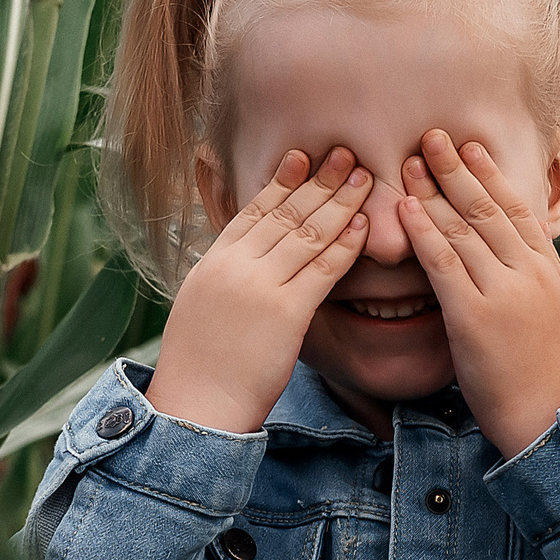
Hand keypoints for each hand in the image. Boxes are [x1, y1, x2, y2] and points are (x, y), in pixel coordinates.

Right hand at [146, 148, 373, 432]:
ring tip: (364, 177)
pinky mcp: (285, 313)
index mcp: (213, 262)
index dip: (281, 182)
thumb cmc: (199, 368)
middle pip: (284, 212)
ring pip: (307, 233)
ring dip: (340, 202)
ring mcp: (260, 287)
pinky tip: (364, 225)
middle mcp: (235, 266)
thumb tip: (236, 271)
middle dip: (319, 180)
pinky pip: (322, 270)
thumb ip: (223, 281)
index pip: (252, 211)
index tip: (302, 156)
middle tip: (346, 152)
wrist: (194, 406)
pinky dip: (346, 244)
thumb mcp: (200, 309)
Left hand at [400, 130, 559, 456]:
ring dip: (434, 190)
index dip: (491, 176)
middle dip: (458, 169)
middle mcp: (528, 274)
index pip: (518, 210)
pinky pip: (444, 264)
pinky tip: (406, 209)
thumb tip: (524, 265)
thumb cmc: (552, 379)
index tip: (472, 148)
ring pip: (464, 229)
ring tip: (410, 161)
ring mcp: (502, 292)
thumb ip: (538, 286)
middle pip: (488, 208)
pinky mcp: (473, 317)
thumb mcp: (559, 319)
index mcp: (548, 273)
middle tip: (432, 136)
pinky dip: (424, 232)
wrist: (554, 418)